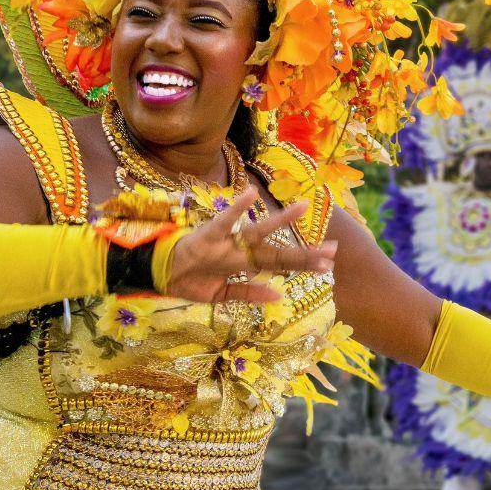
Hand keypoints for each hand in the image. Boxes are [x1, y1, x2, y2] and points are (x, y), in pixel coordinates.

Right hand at [165, 187, 336, 303]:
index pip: (281, 264)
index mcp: (245, 263)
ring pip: (258, 232)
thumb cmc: (189, 280)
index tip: (330, 264)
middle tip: (334, 250)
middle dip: (304, 253)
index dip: (304, 264)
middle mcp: (240, 250)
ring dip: (281, 222)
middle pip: (277, 252)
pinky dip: (236, 209)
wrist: (156, 275)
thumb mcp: (221, 295)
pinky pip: (223, 222)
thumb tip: (279, 296)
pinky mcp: (207, 236)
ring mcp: (226, 242)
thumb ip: (248, 294)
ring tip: (303, 207)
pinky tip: (250, 193)